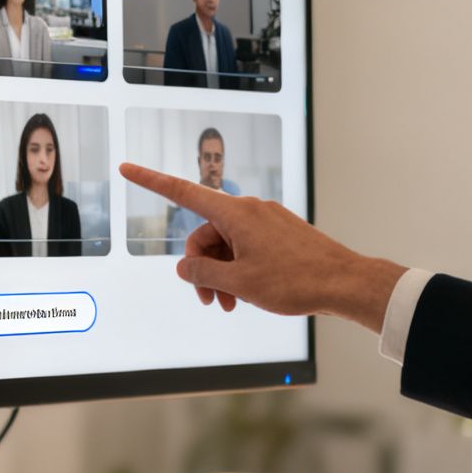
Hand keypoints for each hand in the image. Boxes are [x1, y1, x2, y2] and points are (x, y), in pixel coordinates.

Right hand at [119, 162, 406, 329]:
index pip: (183, 192)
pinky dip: (240, 270)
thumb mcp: (239, 283)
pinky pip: (247, 247)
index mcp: (236, 213)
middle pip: (205, 233)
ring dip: (222, 274)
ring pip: (227, 244)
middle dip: (201, 267)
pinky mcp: (280, 233)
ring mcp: (267, 221)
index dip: (151, 181)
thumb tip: (185, 268)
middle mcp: (250, 210)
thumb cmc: (295, 281)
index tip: (127, 167)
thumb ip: (204, 274)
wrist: (344, 283)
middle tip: (210, 301)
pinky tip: (247, 295)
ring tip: (229, 305)